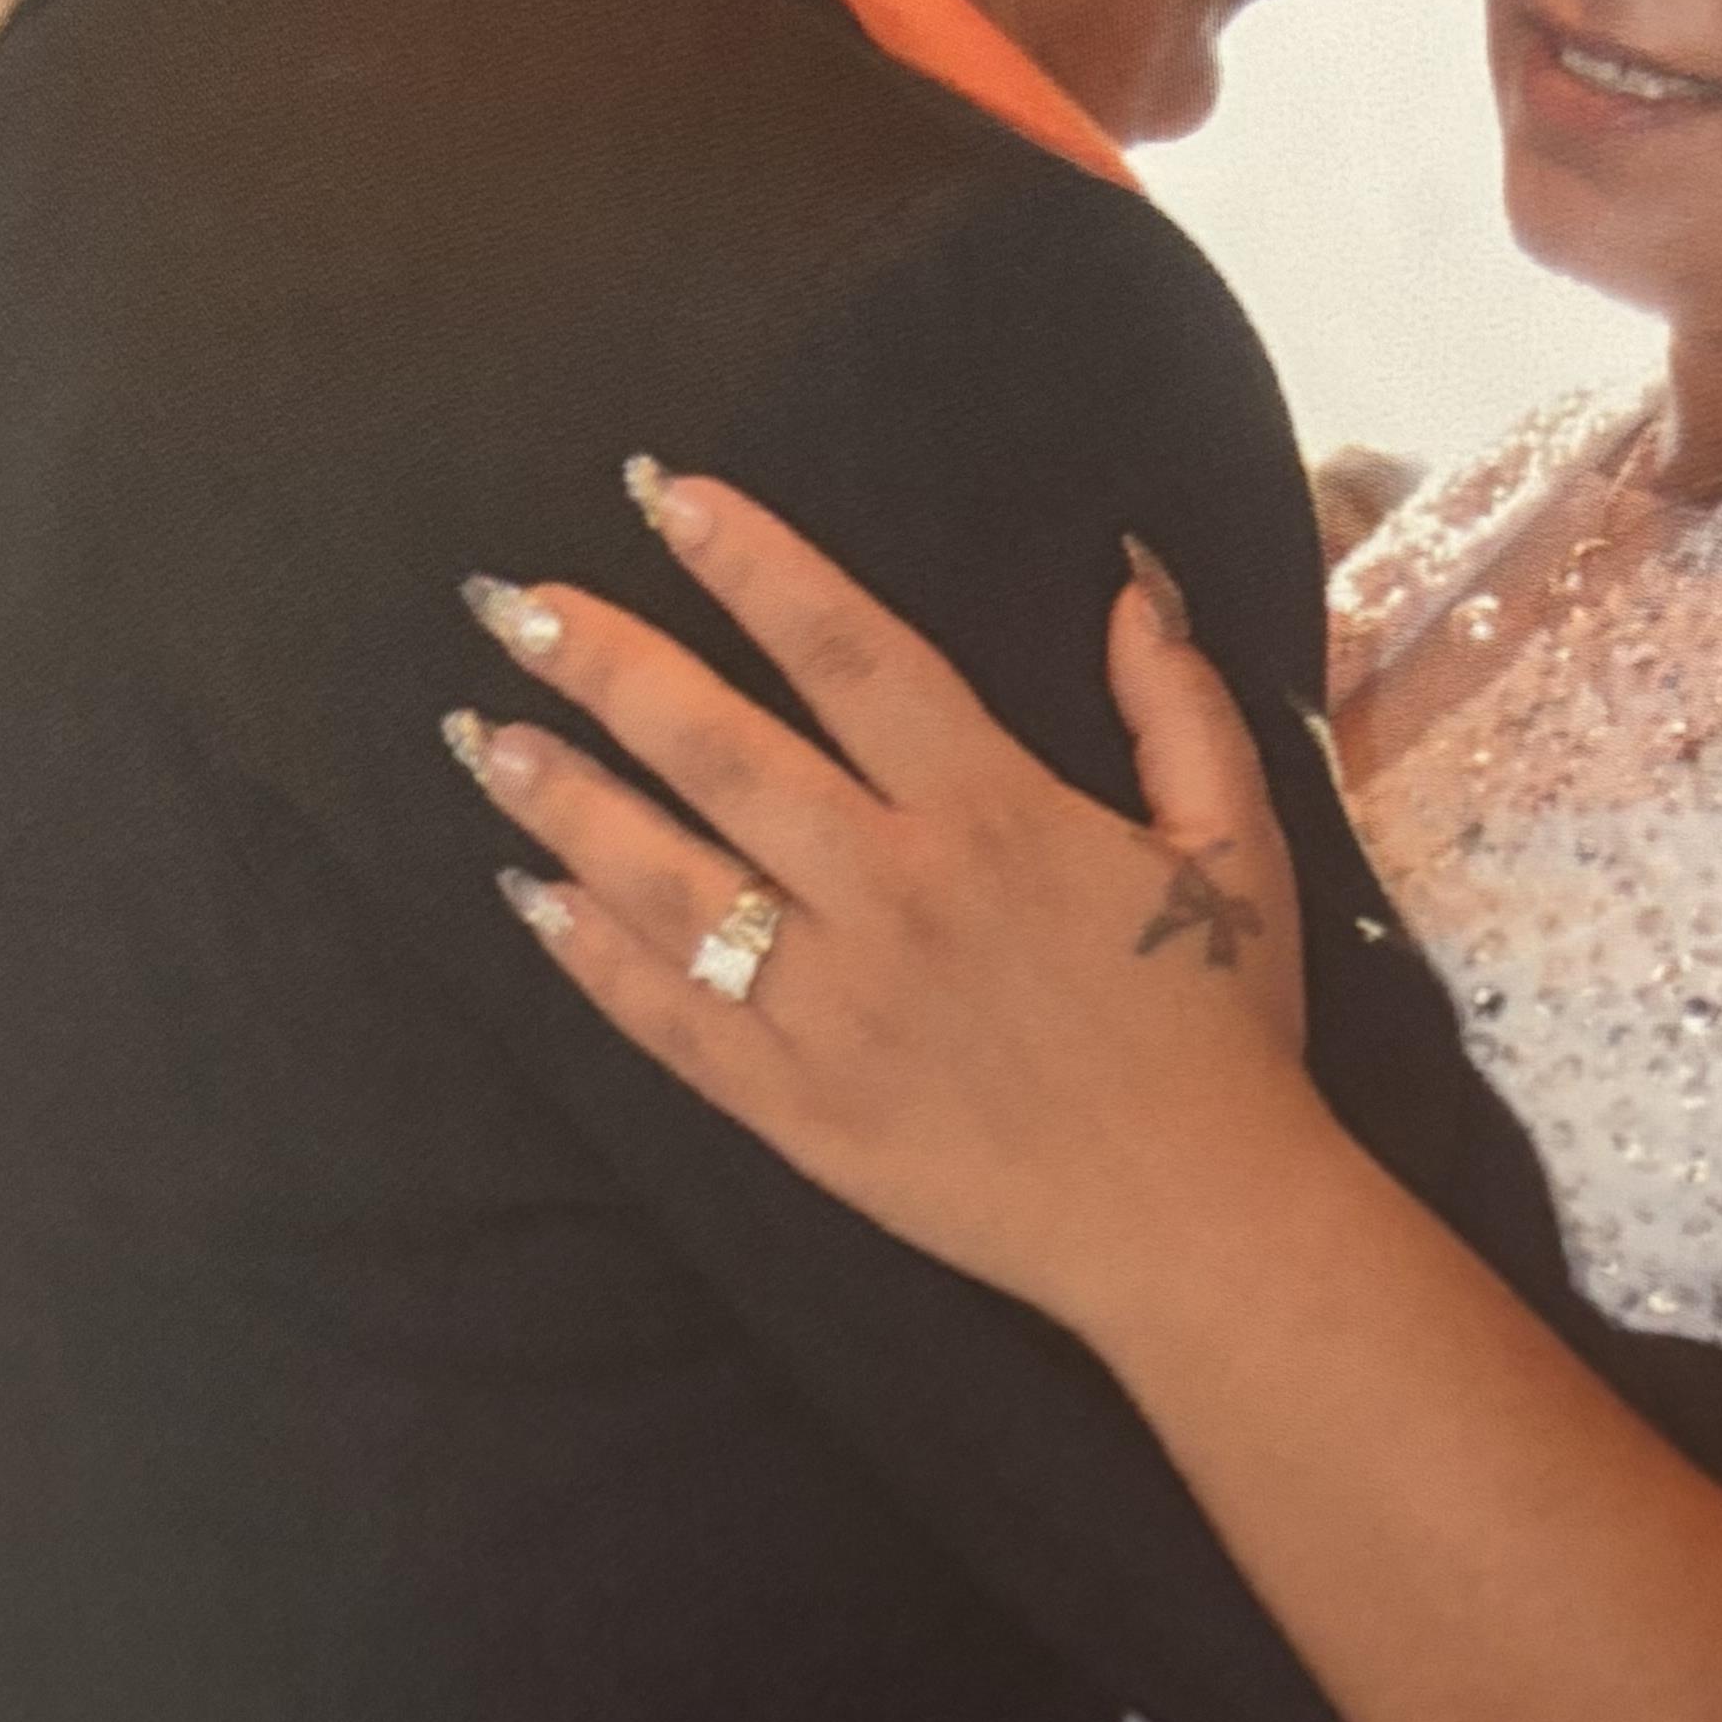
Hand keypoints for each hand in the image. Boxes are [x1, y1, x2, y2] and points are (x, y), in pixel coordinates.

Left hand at [447, 472, 1325, 1343]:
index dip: (748, 563)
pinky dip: (591, 957)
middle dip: (602, 663)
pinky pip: (670, 1019)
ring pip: (667, 878)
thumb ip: (1179, 708)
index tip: (662, 495)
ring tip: (483, 735)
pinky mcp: (799, 1109)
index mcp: (991, 813)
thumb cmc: (1222, 1038)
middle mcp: (892, 894)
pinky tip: (528, 899)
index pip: (844, 652)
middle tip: (508, 601)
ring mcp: (832, 1006)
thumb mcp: (1238, 848)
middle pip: (718, 748)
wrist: (1195, 1226)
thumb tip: (1128, 582)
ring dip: (565, 799)